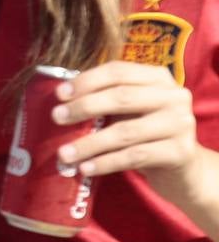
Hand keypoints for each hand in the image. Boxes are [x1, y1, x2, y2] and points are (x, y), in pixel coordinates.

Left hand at [52, 61, 205, 207]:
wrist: (185, 170)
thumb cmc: (147, 133)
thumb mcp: (130, 110)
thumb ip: (105, 99)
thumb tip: (61, 101)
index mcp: (158, 78)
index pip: (118, 71)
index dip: (86, 81)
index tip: (59, 93)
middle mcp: (174, 96)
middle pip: (121, 97)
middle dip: (84, 107)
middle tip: (56, 117)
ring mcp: (181, 124)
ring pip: (125, 132)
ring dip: (90, 143)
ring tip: (64, 153)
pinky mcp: (181, 152)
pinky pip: (134, 156)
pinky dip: (106, 162)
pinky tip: (86, 168)